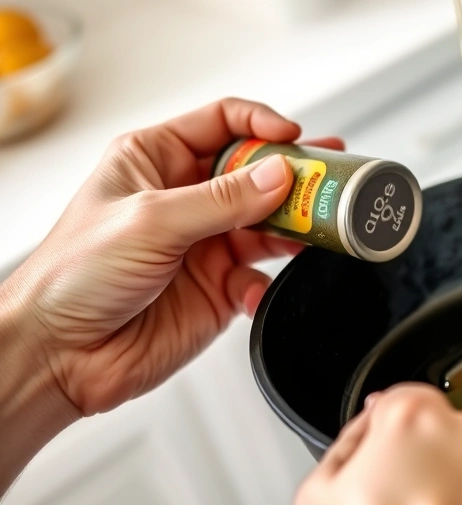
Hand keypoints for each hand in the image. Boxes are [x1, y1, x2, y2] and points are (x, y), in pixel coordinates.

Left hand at [0, 97, 342, 416]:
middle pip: (257, 173)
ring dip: (293, 229)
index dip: (263, 125)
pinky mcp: (218, 288)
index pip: (223, 123)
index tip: (296, 138)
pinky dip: (265, 285)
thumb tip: (278, 175)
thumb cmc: (72, 277)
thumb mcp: (150, 220)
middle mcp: (185, 198)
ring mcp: (205, 243)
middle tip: (331, 183)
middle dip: (295, 178)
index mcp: (155, 160)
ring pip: (269, 224)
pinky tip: (253, 291)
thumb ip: (221, 199)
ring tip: (317, 231)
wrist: (60, 354)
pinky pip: (261, 277)